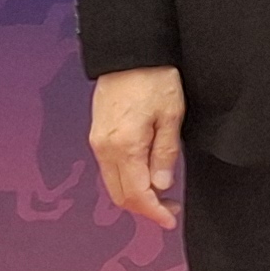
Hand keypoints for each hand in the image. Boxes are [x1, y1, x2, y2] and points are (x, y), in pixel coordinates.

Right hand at [88, 66, 185, 227]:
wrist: (129, 51)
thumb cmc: (154, 77)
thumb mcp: (171, 116)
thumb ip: (165, 154)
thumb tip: (161, 185)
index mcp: (124, 146)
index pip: (136, 194)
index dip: (154, 212)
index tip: (170, 219)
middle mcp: (104, 148)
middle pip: (119, 194)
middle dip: (144, 208)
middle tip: (170, 208)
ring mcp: (97, 140)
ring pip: (113, 182)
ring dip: (135, 193)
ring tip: (162, 192)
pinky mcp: (98, 133)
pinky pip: (109, 167)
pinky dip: (126, 178)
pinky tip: (145, 173)